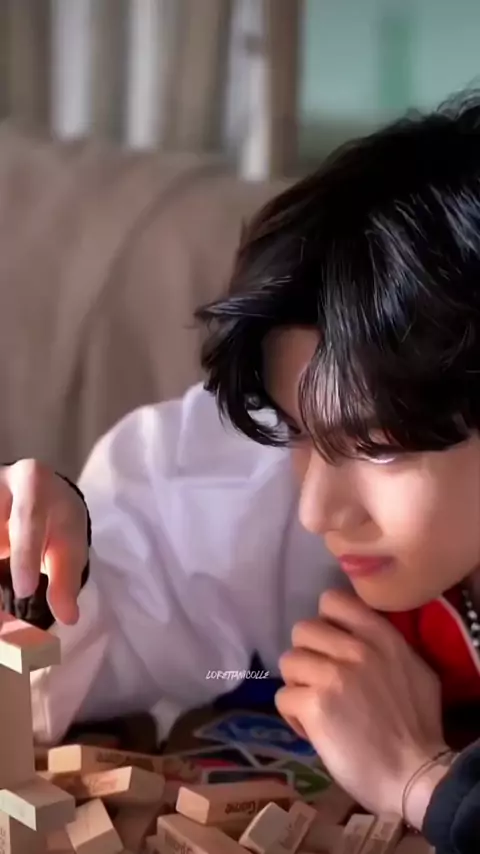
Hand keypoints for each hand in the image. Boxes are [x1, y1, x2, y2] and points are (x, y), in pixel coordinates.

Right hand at [0, 460, 87, 624]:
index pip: (27, 520)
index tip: (25, 591)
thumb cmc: (57, 521)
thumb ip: (66, 580)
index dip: (24, 556)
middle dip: (3, 562)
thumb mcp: (69, 546)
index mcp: (31, 481)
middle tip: (6, 618)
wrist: (39, 495)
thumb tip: (69, 618)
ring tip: (5, 617)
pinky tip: (3, 595)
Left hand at [276, 589, 446, 818]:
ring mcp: (332, 675)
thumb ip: (384, 646)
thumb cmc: (419, 725)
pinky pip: (283, 697)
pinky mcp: (313, 704)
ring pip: (288, 662)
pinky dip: (293, 716)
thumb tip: (356, 635)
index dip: (325, 622)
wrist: (414, 774)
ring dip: (297, 685)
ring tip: (315, 707)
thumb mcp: (414, 669)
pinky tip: (313, 729)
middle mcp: (355, 648)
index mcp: (380, 635)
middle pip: (302, 630)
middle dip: (307, 656)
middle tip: (321, 681)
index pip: (332, 600)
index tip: (331, 644)